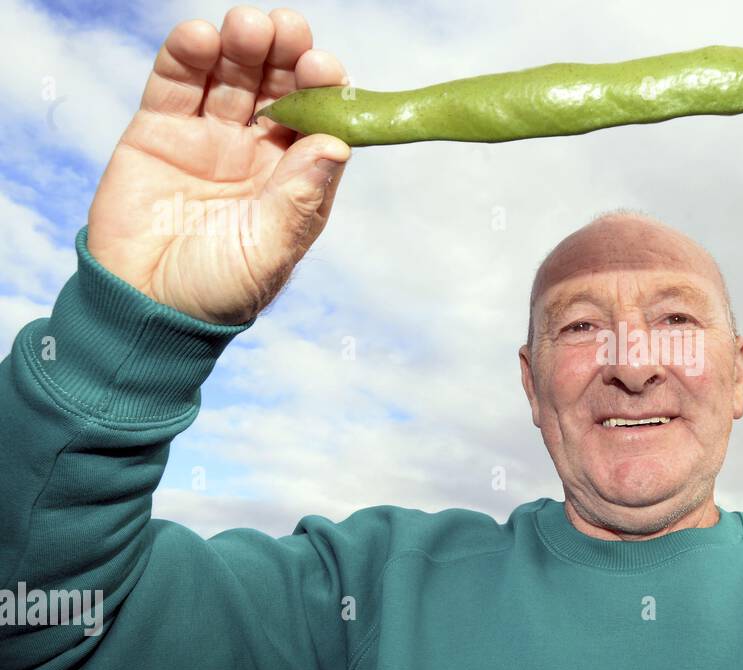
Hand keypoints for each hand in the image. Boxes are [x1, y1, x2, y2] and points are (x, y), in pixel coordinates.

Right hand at [86, 6, 349, 324]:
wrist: (144, 308)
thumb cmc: (217, 292)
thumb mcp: (267, 253)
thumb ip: (298, 199)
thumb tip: (338, 145)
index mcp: (295, 179)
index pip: (318, 120)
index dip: (323, 90)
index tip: (323, 67)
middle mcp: (257, 151)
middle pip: (278, 86)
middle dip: (285, 54)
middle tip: (287, 28)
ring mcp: (209, 136)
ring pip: (230, 76)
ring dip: (241, 45)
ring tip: (246, 26)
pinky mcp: (160, 130)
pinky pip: (176, 84)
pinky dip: (186, 55)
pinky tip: (199, 36)